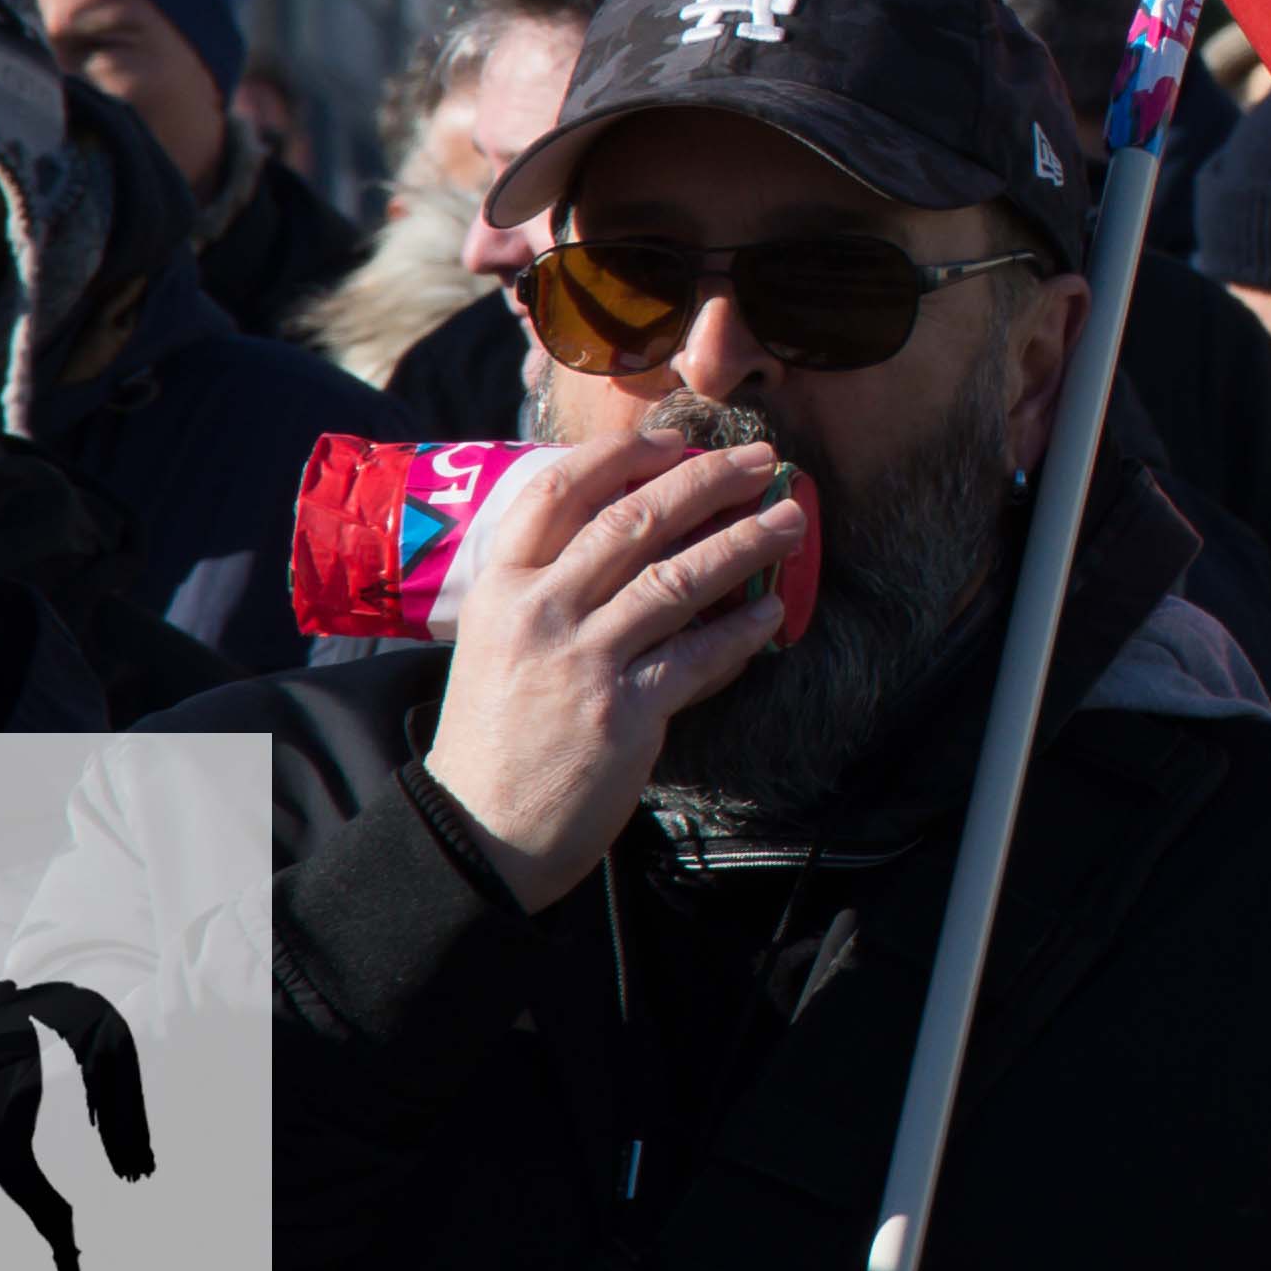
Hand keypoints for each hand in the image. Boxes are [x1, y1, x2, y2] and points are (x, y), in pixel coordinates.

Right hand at [415, 435, 808, 908]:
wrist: (480, 830)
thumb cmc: (495, 734)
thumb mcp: (498, 643)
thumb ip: (552, 588)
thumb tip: (637, 534)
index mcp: (501, 588)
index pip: (559, 492)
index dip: (621, 455)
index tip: (676, 440)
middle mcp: (539, 612)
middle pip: (635, 520)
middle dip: (708, 480)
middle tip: (763, 460)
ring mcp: (582, 661)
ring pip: (677, 578)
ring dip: (745, 542)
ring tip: (790, 520)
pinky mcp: (624, 712)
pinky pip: (698, 657)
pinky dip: (742, 632)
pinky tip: (773, 612)